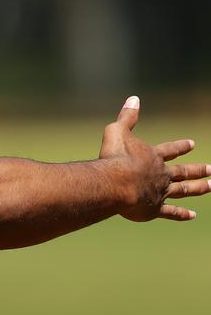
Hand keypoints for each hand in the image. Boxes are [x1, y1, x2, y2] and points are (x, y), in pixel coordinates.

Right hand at [99, 96, 210, 221]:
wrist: (116, 183)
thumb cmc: (115, 157)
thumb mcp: (117, 131)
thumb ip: (127, 117)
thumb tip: (134, 98)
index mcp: (152, 156)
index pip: (170, 150)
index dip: (181, 147)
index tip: (192, 144)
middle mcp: (161, 174)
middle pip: (182, 171)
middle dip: (197, 170)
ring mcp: (160, 192)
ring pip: (183, 190)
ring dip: (197, 188)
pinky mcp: (154, 208)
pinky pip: (171, 212)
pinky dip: (181, 214)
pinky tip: (192, 216)